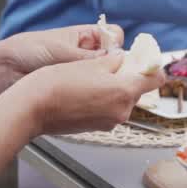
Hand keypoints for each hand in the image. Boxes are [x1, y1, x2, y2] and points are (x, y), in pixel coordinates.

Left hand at [0, 23, 119, 83]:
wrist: (3, 70)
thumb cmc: (29, 50)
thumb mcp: (61, 50)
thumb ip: (88, 57)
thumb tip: (116, 59)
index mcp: (86, 36)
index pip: (113, 37)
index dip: (117, 45)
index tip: (116, 57)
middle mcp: (86, 53)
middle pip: (113, 58)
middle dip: (115, 67)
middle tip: (114, 77)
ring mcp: (82, 71)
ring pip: (105, 76)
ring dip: (104, 82)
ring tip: (100, 89)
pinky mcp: (75, 88)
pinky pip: (92, 91)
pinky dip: (95, 94)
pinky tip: (91, 99)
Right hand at [13, 52, 165, 136]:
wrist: (31, 109)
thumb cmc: (57, 83)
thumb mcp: (89, 63)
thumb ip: (113, 61)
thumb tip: (122, 59)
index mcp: (124, 92)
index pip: (155, 80)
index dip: (152, 68)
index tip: (144, 61)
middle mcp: (121, 111)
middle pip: (136, 91)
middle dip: (127, 78)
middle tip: (110, 66)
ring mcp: (109, 122)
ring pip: (120, 101)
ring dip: (112, 90)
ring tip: (91, 78)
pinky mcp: (95, 128)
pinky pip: (107, 110)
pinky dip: (102, 101)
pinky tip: (84, 92)